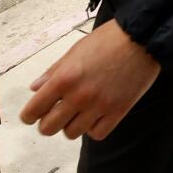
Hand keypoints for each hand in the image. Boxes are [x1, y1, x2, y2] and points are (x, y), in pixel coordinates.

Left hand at [19, 18, 159, 140]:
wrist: (143, 39)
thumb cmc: (109, 40)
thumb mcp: (76, 50)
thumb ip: (54, 71)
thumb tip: (36, 88)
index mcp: (64, 78)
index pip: (34, 110)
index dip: (29, 115)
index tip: (33, 114)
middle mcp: (79, 96)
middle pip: (48, 128)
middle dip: (48, 122)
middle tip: (56, 113)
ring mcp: (99, 106)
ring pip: (71, 133)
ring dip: (71, 124)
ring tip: (78, 112)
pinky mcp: (118, 111)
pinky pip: (96, 134)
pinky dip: (93, 128)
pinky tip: (96, 115)